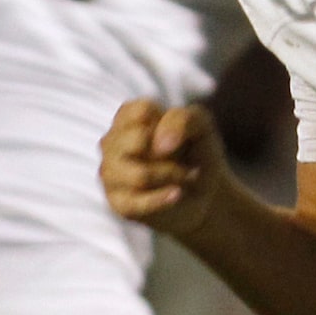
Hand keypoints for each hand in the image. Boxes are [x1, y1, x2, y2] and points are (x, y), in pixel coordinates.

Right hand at [102, 99, 229, 236]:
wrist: (204, 191)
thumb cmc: (197, 152)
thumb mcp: (201, 126)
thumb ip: (182, 120)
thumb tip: (161, 146)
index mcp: (126, 118)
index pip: (141, 111)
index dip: (169, 124)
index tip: (182, 134)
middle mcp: (111, 143)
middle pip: (137, 141)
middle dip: (174, 154)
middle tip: (186, 160)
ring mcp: (110, 173)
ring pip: (139, 176)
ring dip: (173, 177)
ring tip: (185, 177)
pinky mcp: (119, 203)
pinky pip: (140, 203)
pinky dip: (166, 198)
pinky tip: (178, 194)